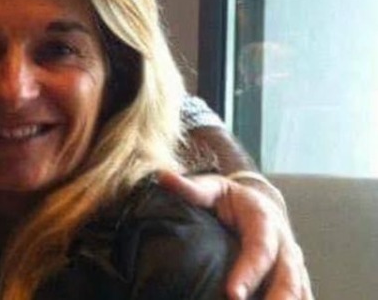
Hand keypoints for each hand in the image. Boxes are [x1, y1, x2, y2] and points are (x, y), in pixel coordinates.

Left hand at [157, 171, 312, 299]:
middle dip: (278, 298)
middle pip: (288, 275)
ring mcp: (293, 263)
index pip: (259, 248)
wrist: (258, 203)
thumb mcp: (212, 189)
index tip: (232, 293)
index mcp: (264, 220)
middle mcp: (285, 244)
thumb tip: (162, 177)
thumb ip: (191, 188)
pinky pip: (302, 296)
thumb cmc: (229, 199)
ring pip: (299, 289)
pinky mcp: (295, 278)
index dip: (249, 271)